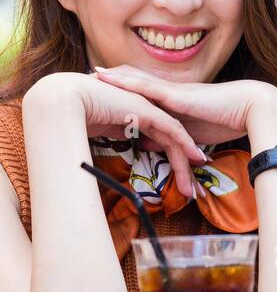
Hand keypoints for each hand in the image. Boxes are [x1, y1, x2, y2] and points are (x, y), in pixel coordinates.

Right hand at [23, 71, 204, 198]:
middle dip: (182, 168)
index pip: (160, 140)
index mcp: (135, 115)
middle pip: (171, 142)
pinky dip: (185, 145)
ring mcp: (147, 108)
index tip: (180, 180)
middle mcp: (145, 110)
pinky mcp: (147, 110)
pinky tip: (194, 158)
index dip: (172, 159)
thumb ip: (115, 134)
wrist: (67, 99)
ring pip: (174, 139)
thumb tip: (119, 144)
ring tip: (192, 190)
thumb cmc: (76, 116)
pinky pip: (172, 130)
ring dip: (185, 164)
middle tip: (190, 192)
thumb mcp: (102, 129)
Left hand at [88, 65, 276, 145]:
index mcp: (174, 100)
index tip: (102, 87)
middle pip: (135, 80)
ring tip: (92, 74)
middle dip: (112, 79)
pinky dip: (125, 82)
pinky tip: (109, 77)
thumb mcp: (189, 134)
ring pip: (136, 79)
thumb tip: (145, 144)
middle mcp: (170, 91)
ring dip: (113, 77)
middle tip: (88, 76)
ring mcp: (173, 90)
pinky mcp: (177, 95)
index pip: (144, 91)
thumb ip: (167, 136)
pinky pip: (146, 86)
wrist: (250, 108)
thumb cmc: (226, 120)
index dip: (123, 87)